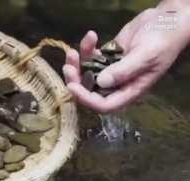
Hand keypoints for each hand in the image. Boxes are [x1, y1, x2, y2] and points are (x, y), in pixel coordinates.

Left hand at [63, 6, 189, 112]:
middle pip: (90, 90)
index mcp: (130, 91)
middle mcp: (118, 84)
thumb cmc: (164, 40)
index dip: (86, 99)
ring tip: (73, 51)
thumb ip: (124, 70)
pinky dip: (87, 48)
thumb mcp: (146, 56)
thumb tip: (100, 82)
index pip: (104, 105)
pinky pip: (91, 57)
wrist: (168, 19)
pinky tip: (91, 36)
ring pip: (86, 73)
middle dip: (76, 80)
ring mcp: (111, 70)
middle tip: (68, 66)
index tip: (72, 86)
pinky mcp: (107, 56)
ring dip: (77, 64)